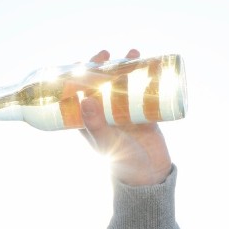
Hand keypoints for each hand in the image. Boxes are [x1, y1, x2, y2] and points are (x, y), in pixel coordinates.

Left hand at [79, 49, 172, 185]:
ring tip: (131, 53)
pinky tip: (151, 64)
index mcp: (89, 119)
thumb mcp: (105, 141)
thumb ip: (94, 124)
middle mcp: (105, 113)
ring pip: (123, 84)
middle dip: (103, 67)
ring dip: (125, 67)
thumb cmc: (121, 161)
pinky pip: (144, 91)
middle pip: (101, 84)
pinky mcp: (144, 113)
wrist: (149, 175)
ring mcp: (125, 112)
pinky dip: (146, 77)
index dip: (78, 77)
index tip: (80, 62)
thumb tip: (84, 99)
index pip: (79, 94)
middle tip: (105, 53)